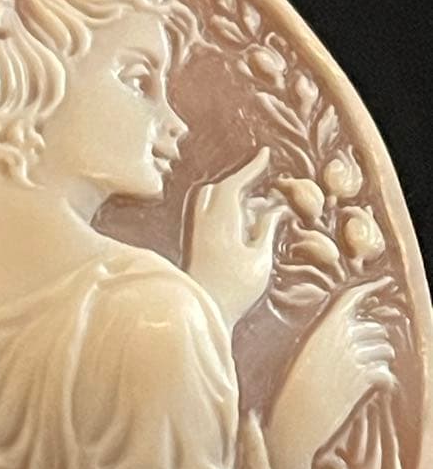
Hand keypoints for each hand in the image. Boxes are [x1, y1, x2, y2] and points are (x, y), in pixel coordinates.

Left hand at [186, 147, 284, 328]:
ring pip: (210, 201)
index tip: (266, 154)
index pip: (233, 185)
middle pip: (217, 189)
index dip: (250, 168)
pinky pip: (208, 215)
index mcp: (220, 223)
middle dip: (239, 180)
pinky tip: (241, 222)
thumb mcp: (259, 260)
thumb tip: (273, 208)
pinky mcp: (196, 246)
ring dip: (231, 195)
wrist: (200, 314)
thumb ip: (265, 229)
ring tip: (256, 203)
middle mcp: (204, 224)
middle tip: (261, 177)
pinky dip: (224, 209)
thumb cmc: (234, 290)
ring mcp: (197, 235)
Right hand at [266, 277, 395, 468]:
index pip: (353, 297)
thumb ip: (328, 339)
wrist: (293, 423)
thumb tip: (356, 331)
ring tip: (355, 382)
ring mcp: (356, 356)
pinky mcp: (366, 378)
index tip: (385, 284)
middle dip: (373, 343)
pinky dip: (381, 383)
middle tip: (356, 365)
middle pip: (375, 329)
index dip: (372, 287)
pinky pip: (386, 373)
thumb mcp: (303, 356)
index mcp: (322, 327)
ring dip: (377, 364)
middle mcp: (341, 337)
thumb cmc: (291, 392)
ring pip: (384, 351)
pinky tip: (363, 393)